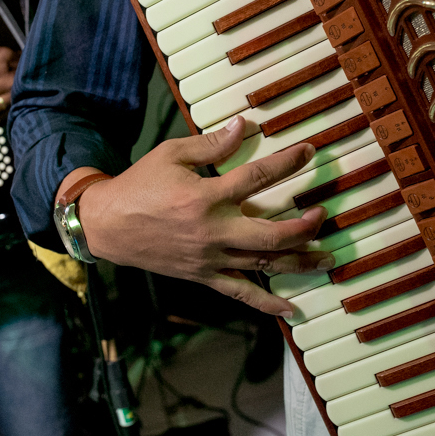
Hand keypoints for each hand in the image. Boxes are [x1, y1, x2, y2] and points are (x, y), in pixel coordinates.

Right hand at [72, 115, 331, 316]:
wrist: (107, 225)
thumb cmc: (139, 185)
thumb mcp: (171, 154)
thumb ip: (211, 143)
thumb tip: (244, 126)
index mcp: (206, 196)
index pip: (257, 177)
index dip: (288, 162)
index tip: (309, 152)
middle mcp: (213, 230)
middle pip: (272, 234)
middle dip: (305, 226)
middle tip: (323, 215)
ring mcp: (210, 257)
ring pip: (264, 265)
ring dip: (300, 262)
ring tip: (327, 257)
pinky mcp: (203, 275)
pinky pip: (240, 292)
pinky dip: (267, 303)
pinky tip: (291, 309)